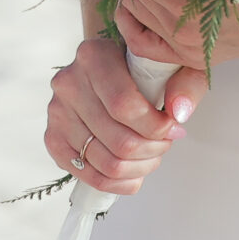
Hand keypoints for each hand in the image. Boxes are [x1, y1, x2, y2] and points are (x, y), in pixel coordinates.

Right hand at [43, 34, 208, 196]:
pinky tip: (134, 169)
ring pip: (107, 164)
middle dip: (152, 150)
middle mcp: (68, 83)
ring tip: (151, 154)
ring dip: (140, 168)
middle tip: (164, 143)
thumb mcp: (172, 64)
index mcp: (94, 56)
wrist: (109, 68)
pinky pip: (90, 177)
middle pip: (119, 141)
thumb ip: (185, 84)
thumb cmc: (141, 67)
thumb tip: (179, 113)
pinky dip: (120, 183)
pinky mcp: (53, 138)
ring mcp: (57, 112)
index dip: (156, 127)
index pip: (125, 106)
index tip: (174, 129)